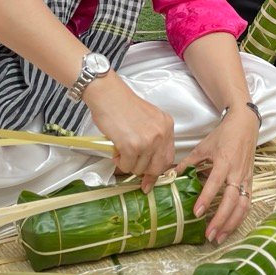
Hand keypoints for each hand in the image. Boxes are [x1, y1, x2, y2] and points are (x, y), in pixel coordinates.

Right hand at [83, 73, 174, 191]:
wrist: (107, 94)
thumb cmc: (122, 105)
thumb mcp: (148, 119)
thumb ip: (153, 138)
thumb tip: (150, 163)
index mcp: (167, 125)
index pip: (168, 156)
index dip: (158, 170)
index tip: (150, 180)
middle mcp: (161, 133)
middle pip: (157, 166)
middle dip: (144, 173)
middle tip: (132, 168)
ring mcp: (147, 141)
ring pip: (140, 168)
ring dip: (128, 164)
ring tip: (120, 150)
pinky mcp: (132, 146)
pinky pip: (127, 165)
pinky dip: (119, 162)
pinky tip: (116, 150)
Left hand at [176, 106, 258, 241]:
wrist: (245, 124)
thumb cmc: (223, 135)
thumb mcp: (203, 146)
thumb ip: (188, 162)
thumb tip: (171, 175)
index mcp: (224, 161)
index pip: (215, 183)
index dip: (207, 198)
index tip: (197, 213)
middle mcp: (237, 172)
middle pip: (232, 200)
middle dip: (221, 219)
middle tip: (209, 234)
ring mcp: (246, 178)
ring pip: (243, 206)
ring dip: (232, 224)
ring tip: (219, 237)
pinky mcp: (251, 181)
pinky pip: (248, 203)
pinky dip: (240, 217)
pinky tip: (230, 228)